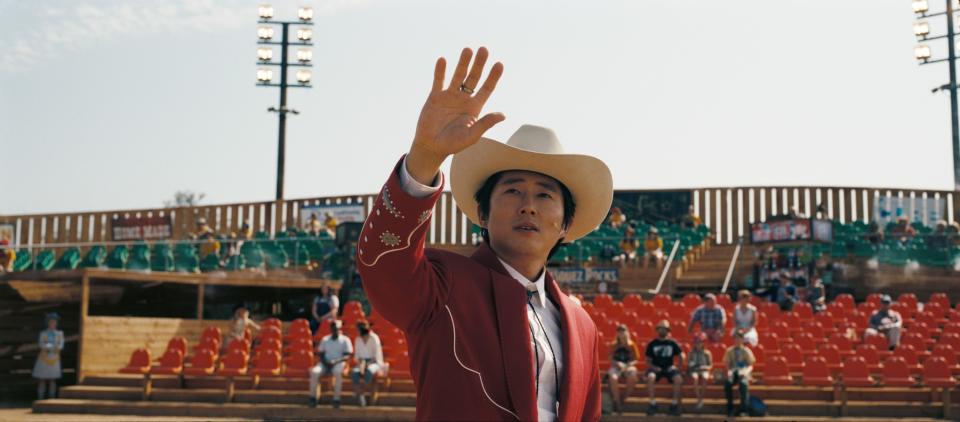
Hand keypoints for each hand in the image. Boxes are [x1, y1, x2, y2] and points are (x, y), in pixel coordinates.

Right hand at [407, 47, 504, 184]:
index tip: (499, 64)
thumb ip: (485, 123)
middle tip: (484, 49)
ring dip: (463, 63)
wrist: (432, 146)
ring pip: (458, 75)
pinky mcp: (435, 97)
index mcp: (475, 107)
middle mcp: (463, 98)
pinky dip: (440, 71)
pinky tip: (443, 60)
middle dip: (479, 64)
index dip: (493, 76)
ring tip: (468, 50)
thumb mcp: (472, 135)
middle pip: (473, 77)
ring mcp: (449, 96)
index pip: (487, 88)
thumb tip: (503, 115)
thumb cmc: (454, 144)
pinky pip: (438, 81)